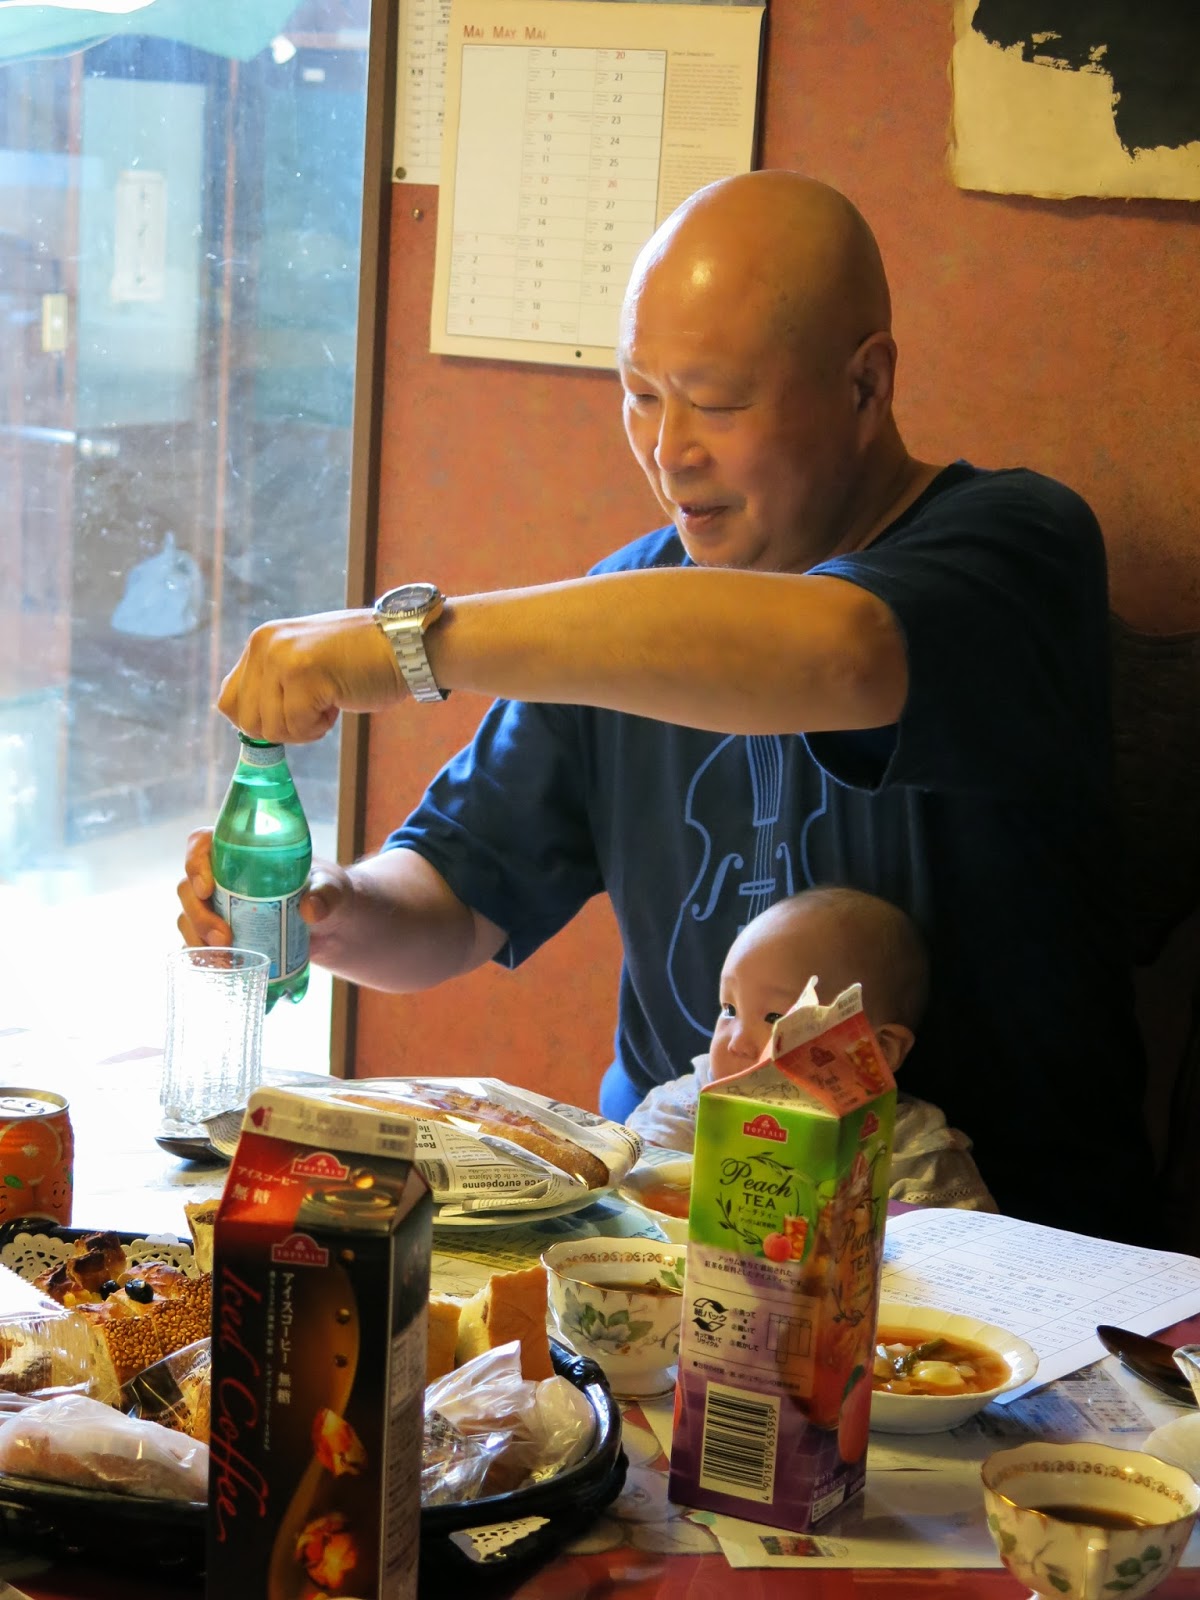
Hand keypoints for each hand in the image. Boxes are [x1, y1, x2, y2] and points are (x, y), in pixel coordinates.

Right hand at [177, 829, 351, 954]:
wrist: (333, 927)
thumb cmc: (329, 894)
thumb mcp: (332, 888)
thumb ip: (326, 894)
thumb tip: (310, 910)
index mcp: (242, 851)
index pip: (202, 844)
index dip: (195, 862)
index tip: (207, 887)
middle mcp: (223, 876)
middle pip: (189, 887)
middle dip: (197, 914)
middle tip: (224, 937)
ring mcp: (220, 907)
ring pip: (188, 918)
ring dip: (197, 939)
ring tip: (225, 958)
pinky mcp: (223, 934)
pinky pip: (199, 944)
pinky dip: (203, 957)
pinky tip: (218, 969)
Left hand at [216, 609, 404, 743]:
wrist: (407, 646)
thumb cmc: (364, 660)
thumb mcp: (304, 662)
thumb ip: (274, 682)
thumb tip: (248, 721)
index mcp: (261, 641)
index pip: (229, 700)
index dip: (258, 721)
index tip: (289, 716)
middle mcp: (264, 645)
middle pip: (246, 721)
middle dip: (282, 728)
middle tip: (314, 708)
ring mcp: (282, 658)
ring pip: (270, 729)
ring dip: (303, 727)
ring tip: (328, 700)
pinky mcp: (303, 675)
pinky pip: (296, 727)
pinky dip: (319, 727)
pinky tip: (337, 702)